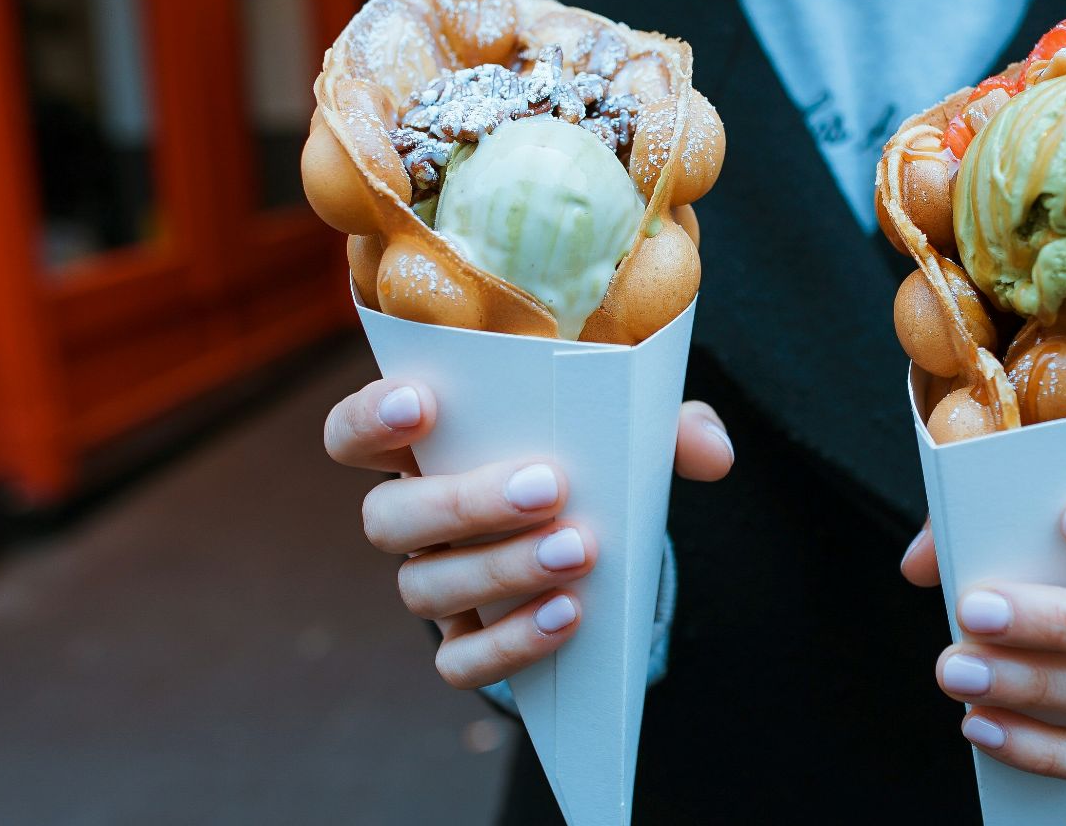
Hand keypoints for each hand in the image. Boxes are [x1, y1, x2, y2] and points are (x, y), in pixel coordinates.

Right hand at [325, 379, 732, 689]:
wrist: (609, 541)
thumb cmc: (598, 461)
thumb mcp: (635, 431)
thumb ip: (670, 426)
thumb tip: (711, 451)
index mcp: (430, 447)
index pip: (355, 431)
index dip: (370, 417)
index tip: (423, 403)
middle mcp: (413, 517)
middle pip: (386, 517)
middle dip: (462, 502)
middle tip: (546, 486)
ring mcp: (434, 584)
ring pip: (422, 587)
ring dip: (499, 570)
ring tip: (578, 551)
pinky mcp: (467, 642)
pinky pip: (461, 661)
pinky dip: (511, 643)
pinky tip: (569, 616)